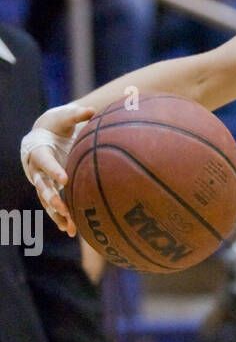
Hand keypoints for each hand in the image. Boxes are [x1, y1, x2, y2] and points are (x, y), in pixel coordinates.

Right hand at [21, 103, 95, 236]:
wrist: (44, 134)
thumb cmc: (56, 125)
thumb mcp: (63, 118)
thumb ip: (76, 115)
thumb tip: (92, 110)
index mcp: (39, 152)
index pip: (44, 162)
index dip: (53, 170)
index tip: (64, 179)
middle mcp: (37, 170)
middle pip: (42, 186)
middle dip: (51, 197)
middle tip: (61, 206)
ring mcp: (43, 182)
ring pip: (46, 201)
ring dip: (56, 214)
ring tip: (67, 227)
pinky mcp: (50, 190)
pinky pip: (54, 206)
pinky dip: (61, 218)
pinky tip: (71, 231)